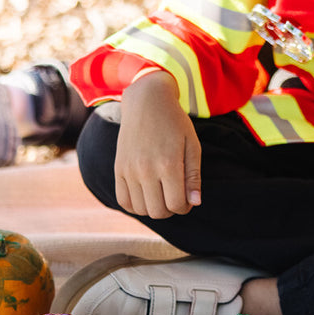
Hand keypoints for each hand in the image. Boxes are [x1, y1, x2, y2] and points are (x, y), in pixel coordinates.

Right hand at [114, 71, 201, 218]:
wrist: (147, 103)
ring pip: (141, 209)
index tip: (188, 199)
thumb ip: (194, 176)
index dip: (185, 207)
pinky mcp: (118, 168)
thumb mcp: (193, 146)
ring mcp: (129, 170)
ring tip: (162, 194)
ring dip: (154, 208)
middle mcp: (146, 169)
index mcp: (169, 164)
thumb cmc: (175, 123)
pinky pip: (123, 201)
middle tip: (176, 196)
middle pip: (158, 211)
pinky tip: (146, 197)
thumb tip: (194, 203)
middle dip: (171, 210)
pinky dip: (136, 206)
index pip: (176, 205)